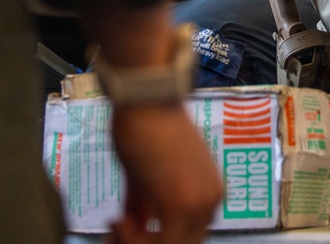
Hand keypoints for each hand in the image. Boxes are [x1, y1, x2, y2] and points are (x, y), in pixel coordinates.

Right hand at [107, 103, 221, 243]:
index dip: (150, 239)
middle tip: (117, 230)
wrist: (147, 99)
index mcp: (210, 192)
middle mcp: (212, 201)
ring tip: (118, 223)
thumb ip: (145, 207)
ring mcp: (200, 204)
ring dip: (137, 242)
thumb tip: (135, 226)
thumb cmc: (146, 126)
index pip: (186, 236)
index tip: (124, 227)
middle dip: (142, 243)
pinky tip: (119, 220)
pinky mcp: (181, 205)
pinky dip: (134, 240)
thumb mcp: (146, 176)